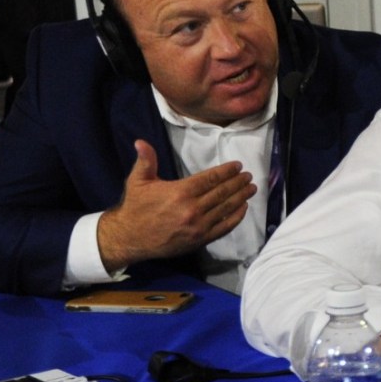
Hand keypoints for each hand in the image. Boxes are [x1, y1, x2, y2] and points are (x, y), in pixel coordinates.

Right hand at [97, 140, 256, 270]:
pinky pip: (223, 227)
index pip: (211, 179)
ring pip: (226, 209)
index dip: (226, 171)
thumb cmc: (135, 207)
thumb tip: (141, 141)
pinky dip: (236, 218)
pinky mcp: (199, 239)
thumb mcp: (137, 181)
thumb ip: (145, 160)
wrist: (129, 238)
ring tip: (251, 189)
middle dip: (238, 183)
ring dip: (241, 198)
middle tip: (248, 176)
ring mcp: (198, 226)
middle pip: (222, 193)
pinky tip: (243, 209)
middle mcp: (192, 209)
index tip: (238, 166)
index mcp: (180, 192)